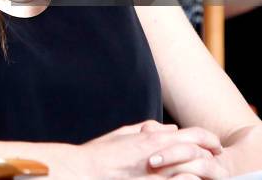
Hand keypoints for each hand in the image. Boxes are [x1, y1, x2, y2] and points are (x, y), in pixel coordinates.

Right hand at [78, 120, 222, 178]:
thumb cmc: (100, 155)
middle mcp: (159, 152)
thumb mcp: (123, 134)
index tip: (215, 147)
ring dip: (203, 171)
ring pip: (195, 169)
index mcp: (153, 137)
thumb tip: (170, 128)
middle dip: (211, 156)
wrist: (84, 172)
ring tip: (207, 174)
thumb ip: (147, 129)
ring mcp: (158, 173)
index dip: (208, 140)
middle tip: (218, 163)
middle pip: (199, 151)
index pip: (192, 135)